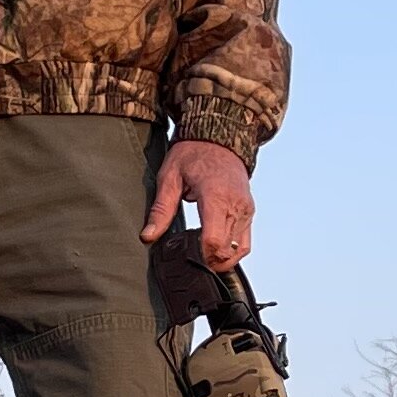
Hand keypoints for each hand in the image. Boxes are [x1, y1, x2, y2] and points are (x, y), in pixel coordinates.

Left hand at [142, 138, 255, 267]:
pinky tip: (216, 247)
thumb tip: (147, 236)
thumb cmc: (193, 154)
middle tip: (190, 258)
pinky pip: (245, 241)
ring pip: (239, 250)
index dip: (201, 256)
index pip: (214, 241)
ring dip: (222, 259)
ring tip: (203, 256)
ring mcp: (245, 209)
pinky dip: (232, 250)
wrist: (219, 136)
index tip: (187, 257)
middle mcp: (235, 205)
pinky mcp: (249, 210)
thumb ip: (160, 210)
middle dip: (209, 261)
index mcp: (215, 197)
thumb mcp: (169, 178)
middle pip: (226, 250)